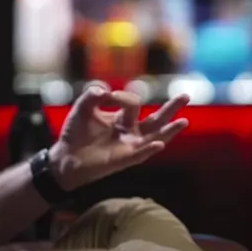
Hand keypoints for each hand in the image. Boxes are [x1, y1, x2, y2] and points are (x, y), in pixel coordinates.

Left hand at [49, 88, 189, 190]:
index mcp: (122, 119)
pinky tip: (160, 143)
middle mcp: (130, 132)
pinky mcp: (122, 160)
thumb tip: (105, 90)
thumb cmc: (75, 133)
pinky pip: (139, 155)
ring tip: (184, 121)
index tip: (104, 96)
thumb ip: (91, 95)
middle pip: (156, 119)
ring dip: (169, 130)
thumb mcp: (82, 108)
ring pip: (154, 137)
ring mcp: (129, 147)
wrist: (65, 157)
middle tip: (186, 95)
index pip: (133, 102)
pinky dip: (149, 149)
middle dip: (171, 108)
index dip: (121, 96)